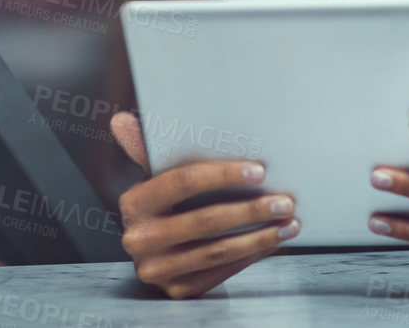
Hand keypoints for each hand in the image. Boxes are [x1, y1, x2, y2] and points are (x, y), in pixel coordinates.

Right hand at [109, 110, 299, 298]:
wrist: (156, 254)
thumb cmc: (163, 206)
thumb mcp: (154, 177)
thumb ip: (146, 149)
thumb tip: (120, 120)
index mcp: (133, 203)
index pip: (182, 182)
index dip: (222, 176)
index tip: (259, 171)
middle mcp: (140, 239)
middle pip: (205, 220)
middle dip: (250, 210)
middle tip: (284, 200)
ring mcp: (158, 269)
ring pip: (217, 251)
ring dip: (259, 236)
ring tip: (288, 222)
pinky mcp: (178, 289)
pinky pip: (221, 271)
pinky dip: (251, 255)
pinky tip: (272, 241)